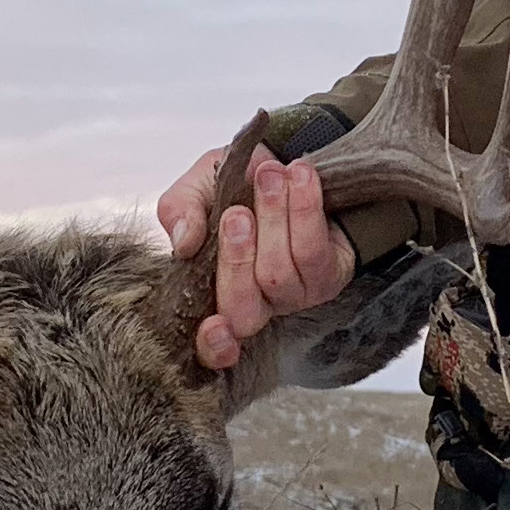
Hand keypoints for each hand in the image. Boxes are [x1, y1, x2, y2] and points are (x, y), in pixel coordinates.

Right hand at [156, 143, 355, 372]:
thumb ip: (180, 211)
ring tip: (270, 174)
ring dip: (274, 218)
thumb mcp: (197, 189)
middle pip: (244, 312)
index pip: (212, 346)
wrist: (287, 161)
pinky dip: (305, 208)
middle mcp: (257, 305)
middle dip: (237, 259)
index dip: (213, 347)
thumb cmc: (237, 184)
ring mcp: (294, 296)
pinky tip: (300, 176)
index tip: (211, 328)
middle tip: (237, 213)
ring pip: (279, 274)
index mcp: (213, 294)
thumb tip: (184, 243)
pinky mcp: (329, 276)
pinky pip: (314, 251)